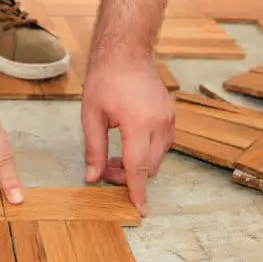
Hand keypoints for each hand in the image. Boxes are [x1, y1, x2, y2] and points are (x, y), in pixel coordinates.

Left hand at [81, 53, 174, 215]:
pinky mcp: (171, 115)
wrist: (126, 51)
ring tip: (113, 155)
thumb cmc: (105, 78)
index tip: (140, 210)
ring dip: (138, 163)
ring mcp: (168, 119)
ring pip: (158, 157)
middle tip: (104, 168)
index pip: (138, 168)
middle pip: (149, 167)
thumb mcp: (91, 115)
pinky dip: (147, 150)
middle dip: (128, 175)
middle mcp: (159, 124)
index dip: (137, 191)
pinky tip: (128, 142)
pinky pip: (162, 143)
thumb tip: (92, 177)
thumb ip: (93, 149)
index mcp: (139, 124)